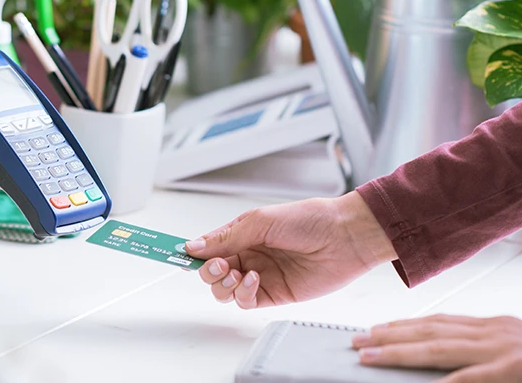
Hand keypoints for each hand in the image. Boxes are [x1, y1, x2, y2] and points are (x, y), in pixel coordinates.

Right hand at [184, 192, 396, 308]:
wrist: (346, 237)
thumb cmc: (310, 219)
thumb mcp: (260, 221)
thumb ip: (225, 237)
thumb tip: (194, 246)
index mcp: (242, 234)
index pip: (207, 246)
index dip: (190, 252)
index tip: (175, 254)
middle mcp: (248, 255)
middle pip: (210, 272)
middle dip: (206, 271)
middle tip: (217, 265)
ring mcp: (259, 276)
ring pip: (223, 290)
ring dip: (221, 284)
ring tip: (234, 273)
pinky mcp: (274, 294)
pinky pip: (244, 301)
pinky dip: (242, 293)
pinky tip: (254, 279)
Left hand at [352, 314, 521, 381]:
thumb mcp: (512, 349)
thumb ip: (478, 352)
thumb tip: (441, 365)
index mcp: (492, 327)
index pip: (438, 322)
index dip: (404, 325)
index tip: (376, 329)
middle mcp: (493, 333)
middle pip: (430, 332)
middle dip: (389, 336)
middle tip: (358, 341)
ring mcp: (502, 350)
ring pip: (440, 349)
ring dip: (400, 352)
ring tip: (371, 357)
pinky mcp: (515, 369)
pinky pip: (472, 376)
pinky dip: (446, 381)